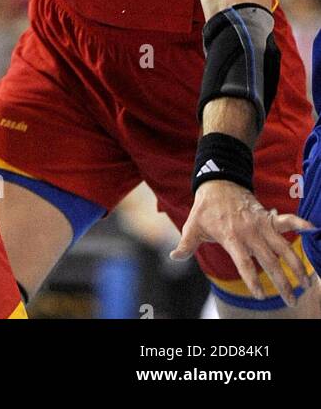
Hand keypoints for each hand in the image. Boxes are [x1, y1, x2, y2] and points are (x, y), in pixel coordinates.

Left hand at [171, 180, 313, 306]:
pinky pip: (287, 220)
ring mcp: (261, 223)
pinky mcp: (268, 216)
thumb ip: (186, 244)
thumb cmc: (205, 207)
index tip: (262, 296)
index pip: (245, 264)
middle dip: (282, 282)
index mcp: (231, 237)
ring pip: (283, 246)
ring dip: (296, 264)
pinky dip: (300, 224)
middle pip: (269, 261)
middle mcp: (249, 232)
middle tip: (291, 300)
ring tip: (306, 282)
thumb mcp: (193, 225)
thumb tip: (174, 257)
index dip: (253, 281)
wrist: (219, 180)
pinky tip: (314, 230)